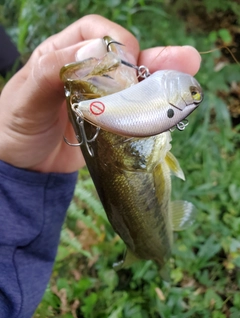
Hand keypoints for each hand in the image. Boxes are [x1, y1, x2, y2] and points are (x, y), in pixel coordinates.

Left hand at [0, 15, 200, 172]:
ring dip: (162, 80)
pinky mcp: (110, 122)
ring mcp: (100, 98)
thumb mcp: (26, 97)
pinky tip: (171, 107)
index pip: (95, 32)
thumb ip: (52, 71)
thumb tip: (94, 52)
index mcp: (62, 55)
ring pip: (136, 83)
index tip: (126, 61)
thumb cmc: (14, 128)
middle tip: (183, 60)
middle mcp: (86, 72)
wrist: (24, 165)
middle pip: (124, 57)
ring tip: (188, 77)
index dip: (115, 41)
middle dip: (153, 58)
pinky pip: (135, 110)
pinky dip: (153, 108)